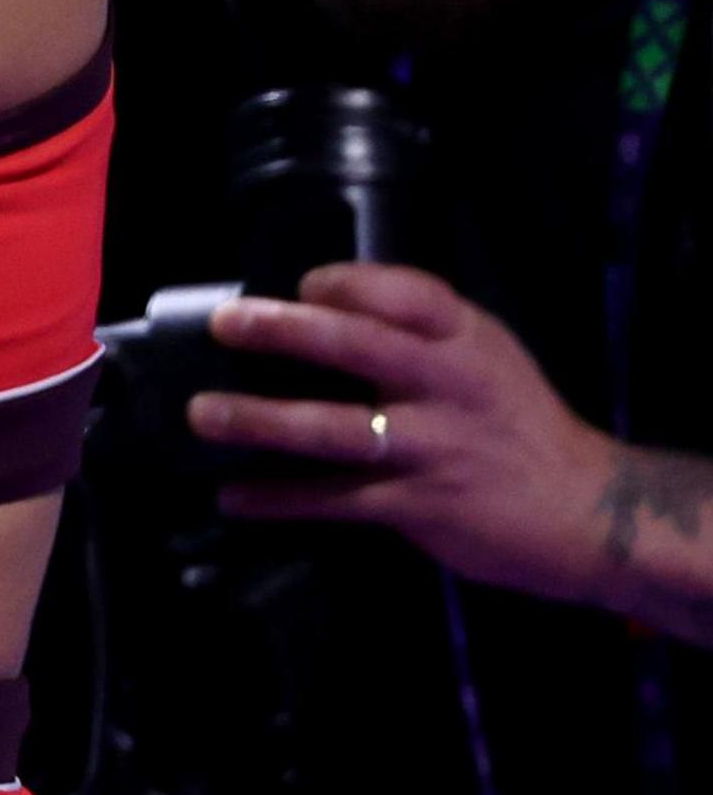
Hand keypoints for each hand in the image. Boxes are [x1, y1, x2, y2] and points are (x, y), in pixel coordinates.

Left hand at [192, 262, 623, 607]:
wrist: (591, 512)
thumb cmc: (520, 425)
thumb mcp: (487, 358)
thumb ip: (422, 332)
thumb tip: (323, 306)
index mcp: (465, 341)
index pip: (407, 293)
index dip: (348, 283)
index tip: (300, 282)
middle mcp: (448, 386)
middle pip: (358, 347)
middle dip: (285, 331)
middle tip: (225, 323)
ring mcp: (433, 448)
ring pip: (332, 429)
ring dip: (259, 421)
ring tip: (202, 414)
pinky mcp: (420, 505)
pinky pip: (335, 500)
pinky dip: (279, 499)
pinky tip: (232, 497)